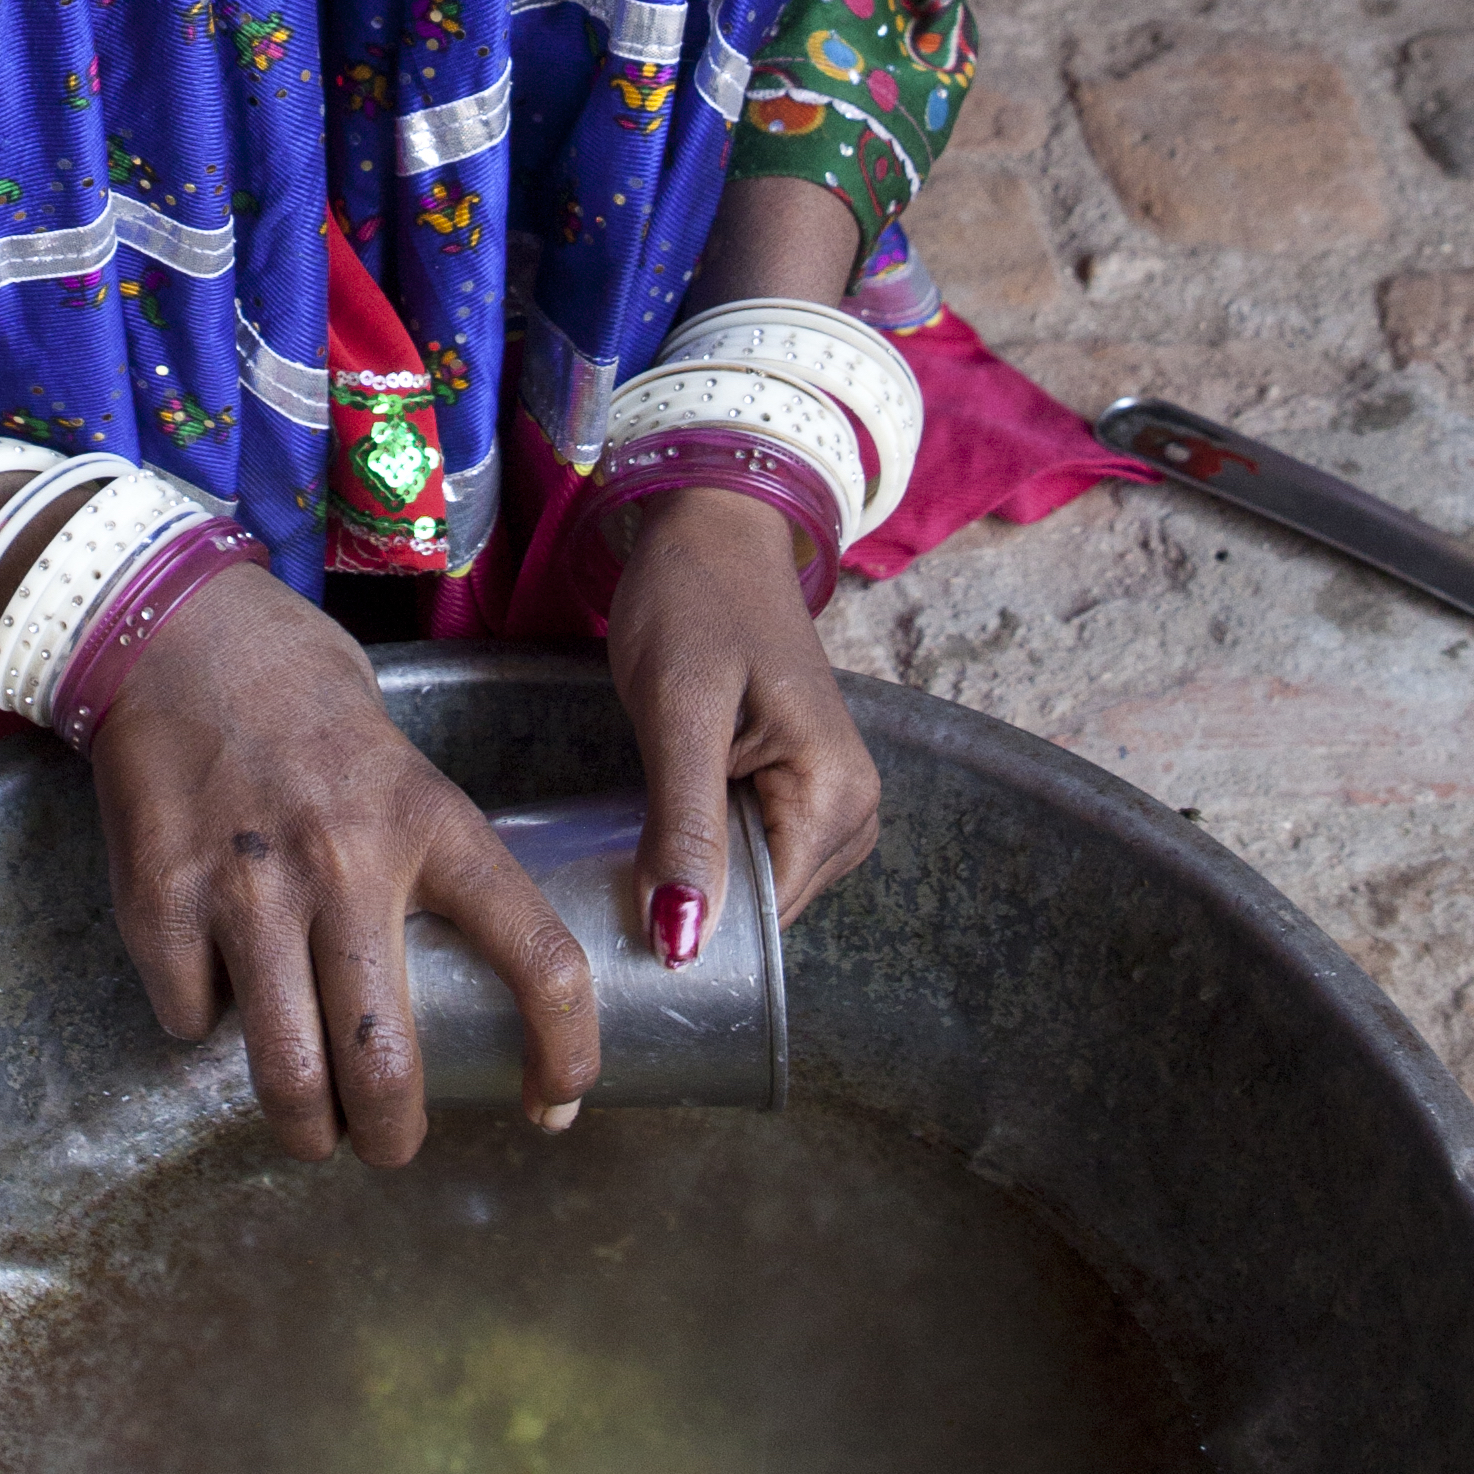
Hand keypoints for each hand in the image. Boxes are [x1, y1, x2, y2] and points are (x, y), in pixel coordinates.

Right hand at [87, 561, 600, 1167]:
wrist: (174, 631)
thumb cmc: (303, 699)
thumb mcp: (403, 767)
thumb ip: (427, 866)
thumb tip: (455, 989)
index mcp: (429, 821)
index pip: (539, 958)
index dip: (565, 1053)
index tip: (558, 1102)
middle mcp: (345, 862)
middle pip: (387, 1064)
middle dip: (394, 1136)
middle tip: (391, 1142)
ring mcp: (247, 890)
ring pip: (287, 1075)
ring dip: (305, 1127)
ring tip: (310, 1128)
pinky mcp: (161, 904)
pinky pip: (191, 1021)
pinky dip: (205, 1027)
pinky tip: (214, 991)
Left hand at [602, 480, 878, 964]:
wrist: (711, 527)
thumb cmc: (693, 601)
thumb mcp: (678, 714)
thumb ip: (684, 829)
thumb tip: (682, 946)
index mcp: (838, 796)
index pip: (765, 918)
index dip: (691, 923)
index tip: (618, 902)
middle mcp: (855, 810)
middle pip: (763, 907)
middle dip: (694, 895)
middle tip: (622, 844)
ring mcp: (834, 799)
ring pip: (754, 883)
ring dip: (698, 868)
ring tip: (645, 817)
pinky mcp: (803, 785)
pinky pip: (754, 848)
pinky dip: (707, 843)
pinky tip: (668, 812)